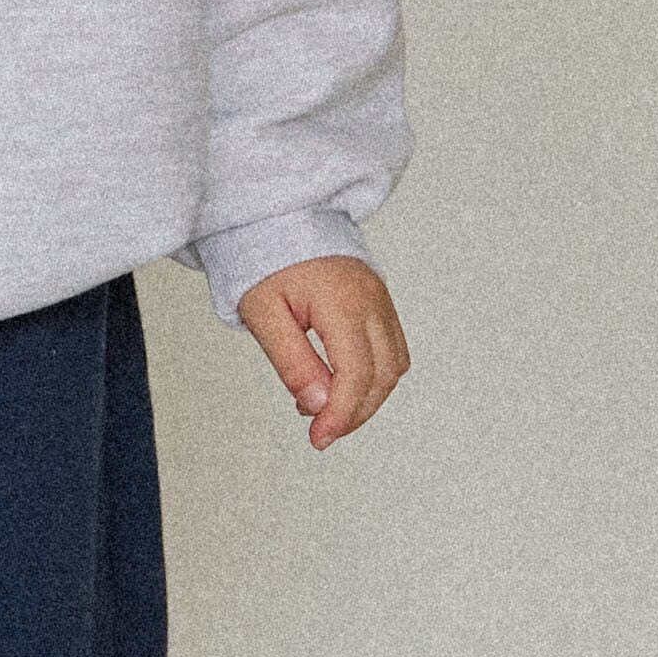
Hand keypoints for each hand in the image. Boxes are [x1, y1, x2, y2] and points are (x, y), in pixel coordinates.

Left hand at [238, 256, 407, 449]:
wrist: (280, 218)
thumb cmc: (267, 258)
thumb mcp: (264, 313)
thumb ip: (292, 361)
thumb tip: (317, 405)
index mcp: (342, 301)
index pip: (356, 373)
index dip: (341, 414)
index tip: (319, 438)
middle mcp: (372, 301)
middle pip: (383, 376)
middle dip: (354, 413)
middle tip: (320, 432)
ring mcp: (381, 301)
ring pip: (393, 367)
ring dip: (367, 399)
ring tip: (327, 411)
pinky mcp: (380, 304)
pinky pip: (392, 350)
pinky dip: (373, 377)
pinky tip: (341, 386)